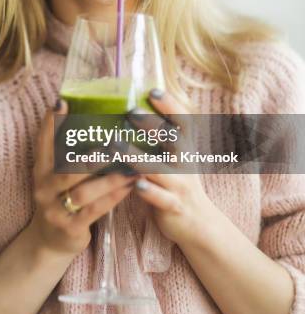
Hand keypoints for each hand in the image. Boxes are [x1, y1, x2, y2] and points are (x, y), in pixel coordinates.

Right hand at [29, 99, 136, 256]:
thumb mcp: (57, 175)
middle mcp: (43, 188)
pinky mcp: (69, 228)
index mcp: (41, 170)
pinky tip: (131, 185)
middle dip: (91, 156)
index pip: (43, 143)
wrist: (50, 242)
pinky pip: (95, 211)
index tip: (61, 102)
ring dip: (110, 178)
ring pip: (83, 191)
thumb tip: (88, 115)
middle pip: (66, 169)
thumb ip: (69, 152)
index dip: (50, 123)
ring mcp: (54, 210)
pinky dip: (114, 197)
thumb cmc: (62, 198)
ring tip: (132, 165)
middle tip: (114, 143)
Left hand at [127, 89, 213, 247]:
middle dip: (152, 125)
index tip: (153, 90)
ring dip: (137, 156)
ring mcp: (180, 185)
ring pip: (160, 169)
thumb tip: (132, 109)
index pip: (182, 121)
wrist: (198, 222)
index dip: (170, 105)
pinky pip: (161, 198)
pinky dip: (149, 191)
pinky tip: (135, 185)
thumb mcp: (174, 158)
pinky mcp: (173, 206)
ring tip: (116, 144)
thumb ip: (160, 138)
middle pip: (172, 140)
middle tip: (131, 111)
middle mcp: (185, 163)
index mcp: (185, 148)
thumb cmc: (176, 182)